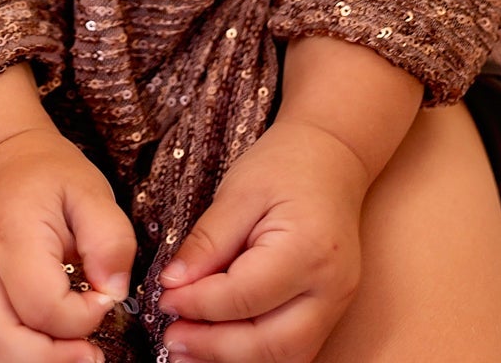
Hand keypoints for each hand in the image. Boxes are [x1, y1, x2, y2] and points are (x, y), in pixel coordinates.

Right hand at [0, 125, 137, 362]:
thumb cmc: (48, 177)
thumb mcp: (90, 190)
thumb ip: (110, 238)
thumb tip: (113, 290)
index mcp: (12, 234)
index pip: (42, 304)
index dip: (83, 317)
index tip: (105, 298)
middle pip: (0, 342)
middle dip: (53, 360)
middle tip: (90, 352)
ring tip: (72, 353)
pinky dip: (14, 360)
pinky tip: (46, 350)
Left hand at [156, 119, 367, 362]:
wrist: (330, 157)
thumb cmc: (284, 165)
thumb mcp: (238, 191)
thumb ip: (207, 241)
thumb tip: (173, 284)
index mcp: (308, 250)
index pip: (244, 296)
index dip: (198, 303)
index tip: (164, 299)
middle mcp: (330, 288)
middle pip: (270, 342)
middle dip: (215, 347)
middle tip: (171, 338)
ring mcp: (336, 305)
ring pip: (285, 356)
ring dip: (233, 359)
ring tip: (187, 350)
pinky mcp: (331, 312)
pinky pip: (292, 348)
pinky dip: (254, 353)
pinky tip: (220, 345)